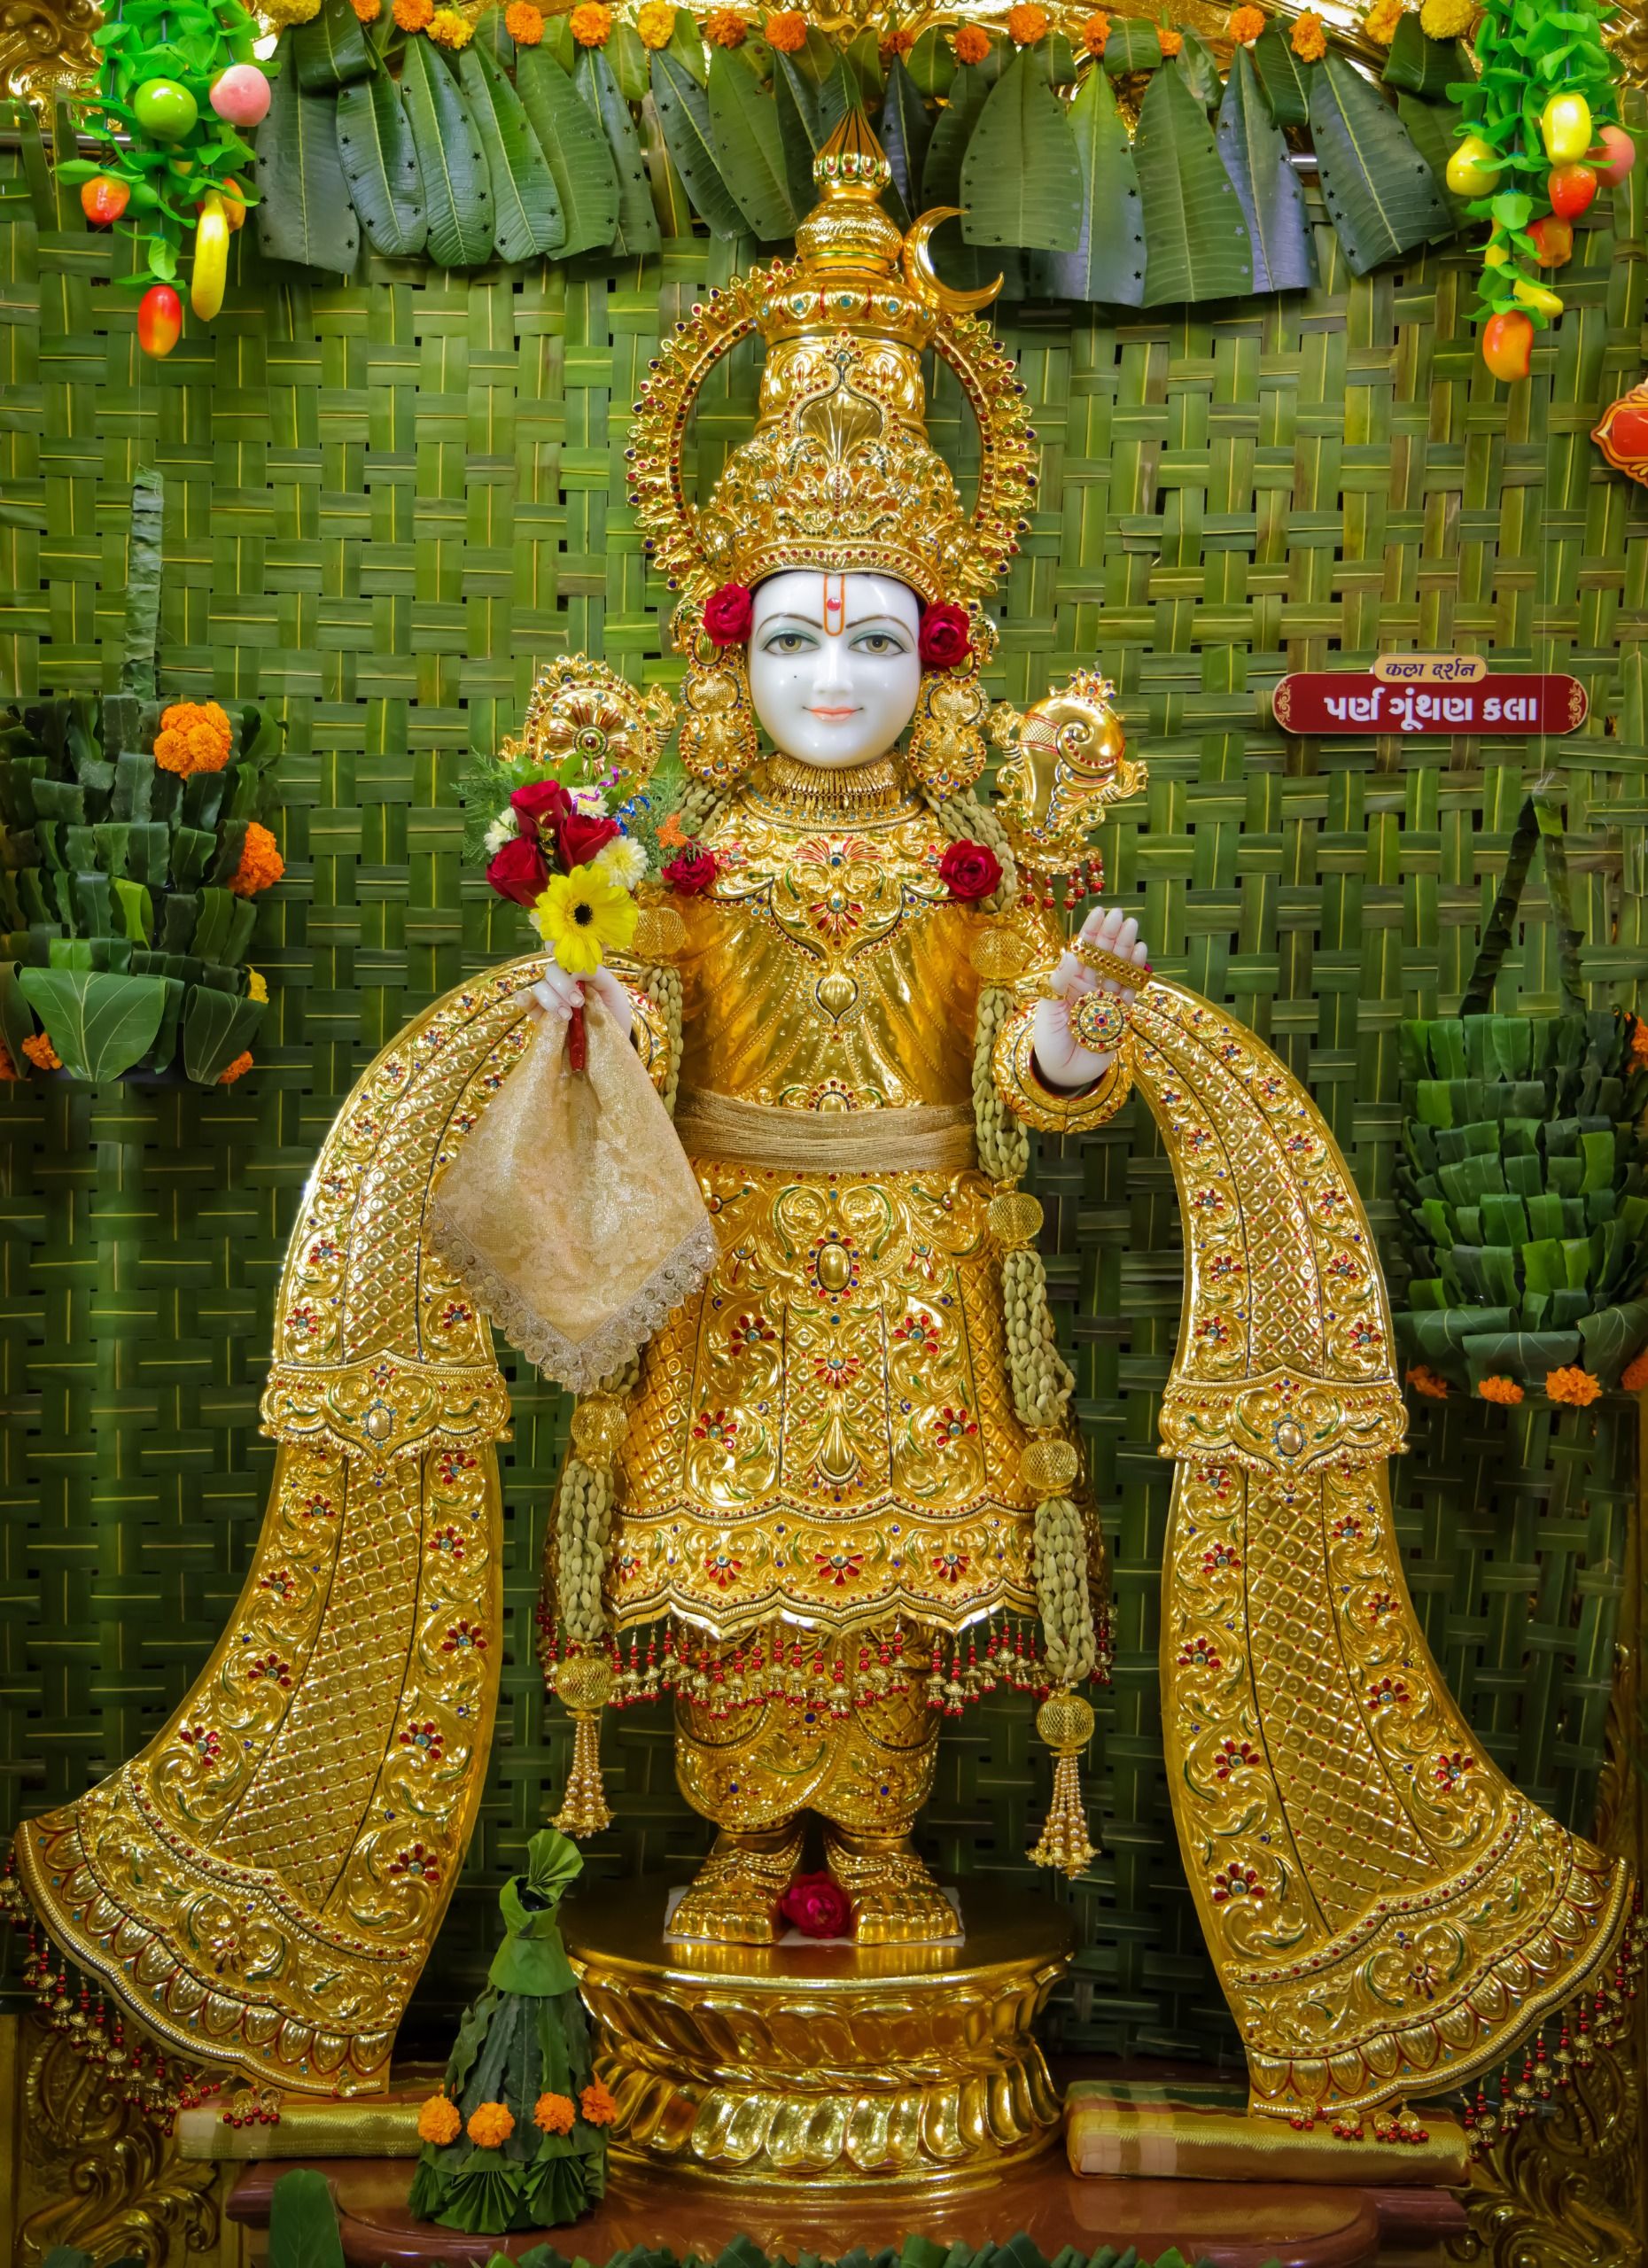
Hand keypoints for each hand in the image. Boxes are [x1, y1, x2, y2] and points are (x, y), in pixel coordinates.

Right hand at [518, 958, 632, 1044]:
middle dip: (563, 985)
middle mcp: (562, 984)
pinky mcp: (543, 1020)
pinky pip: (529, 1006)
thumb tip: (572, 969)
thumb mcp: (612, 989)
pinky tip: (524, 999)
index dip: (555, 947)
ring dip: (552, 1000)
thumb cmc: (614, 1012)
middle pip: (551, 972)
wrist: (614, 1043)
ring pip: (540, 988)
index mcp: (578, 972)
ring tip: (568, 1017)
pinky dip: (524, 1000)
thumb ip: (595, 974)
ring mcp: (552, 1001)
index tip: (560, 953)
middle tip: (578, 1002)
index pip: (562, 954)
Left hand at [1030, 904, 1148, 1091]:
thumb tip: (1070, 952)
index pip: (1082, 952)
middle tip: (1121, 915)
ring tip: (1132, 928)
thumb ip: (1059, 981)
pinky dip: (1134, 974)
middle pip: (1103, 957)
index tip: (1100, 912)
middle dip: (1112, 936)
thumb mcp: (1047, 1009)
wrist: (1062, 1073)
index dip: (1091, 932)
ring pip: (1118, 970)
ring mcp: (1106, 1001)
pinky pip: (1129, 992)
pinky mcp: (1119, 1016)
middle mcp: (1090, 988)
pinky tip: (1140, 954)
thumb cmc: (1049, 1040)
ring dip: (1126, 950)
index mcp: (1070, 983)